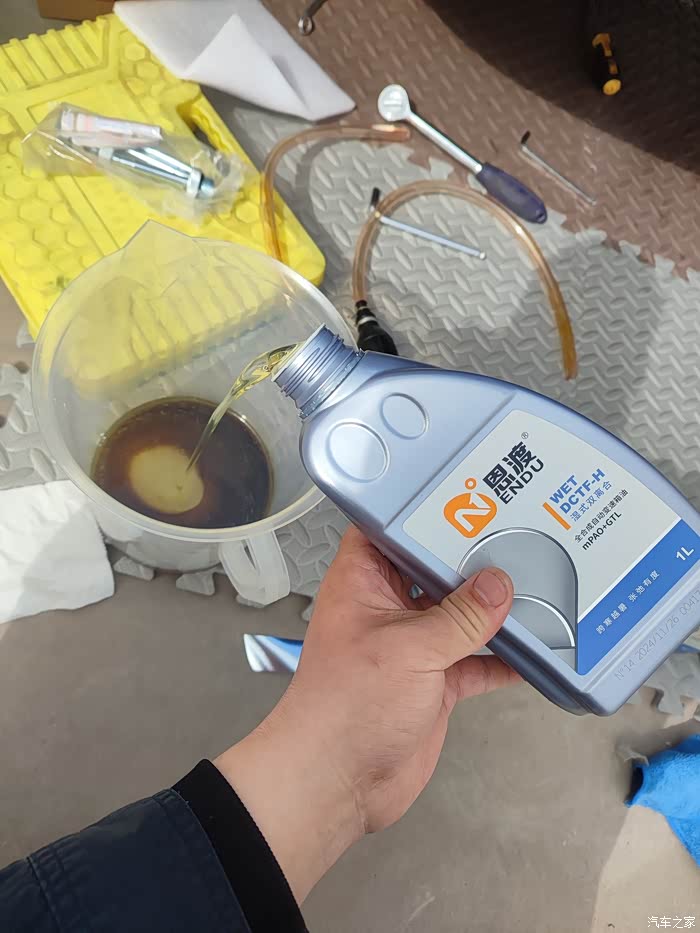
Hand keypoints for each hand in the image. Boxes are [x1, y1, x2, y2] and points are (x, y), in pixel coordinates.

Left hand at [215, 527, 516, 901]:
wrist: (338, 783)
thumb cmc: (344, 708)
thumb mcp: (408, 650)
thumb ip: (458, 618)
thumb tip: (497, 586)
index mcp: (362, 582)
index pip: (388, 529)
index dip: (420, 511)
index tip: (462, 494)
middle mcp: (386, 607)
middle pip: (433, 570)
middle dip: (469, 559)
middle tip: (514, 534)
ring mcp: (412, 645)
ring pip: (458, 615)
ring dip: (491, 609)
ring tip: (534, 584)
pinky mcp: (432, 681)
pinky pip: (474, 661)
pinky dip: (501, 658)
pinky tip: (532, 651)